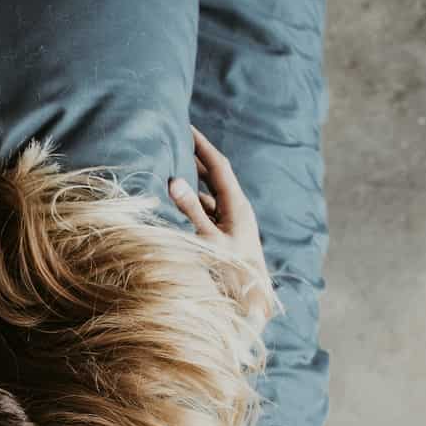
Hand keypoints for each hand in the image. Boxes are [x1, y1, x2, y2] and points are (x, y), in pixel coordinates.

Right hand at [169, 126, 273, 330]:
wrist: (252, 299)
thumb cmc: (233, 270)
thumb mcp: (208, 239)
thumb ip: (190, 211)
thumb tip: (173, 181)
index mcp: (236, 205)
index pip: (218, 166)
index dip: (202, 145)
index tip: (187, 126)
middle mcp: (235, 209)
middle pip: (214, 176)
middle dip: (196, 157)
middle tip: (178, 138)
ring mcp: (230, 222)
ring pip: (208, 193)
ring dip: (192, 179)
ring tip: (173, 163)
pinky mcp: (223, 235)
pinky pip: (204, 210)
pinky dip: (190, 201)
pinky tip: (178, 199)